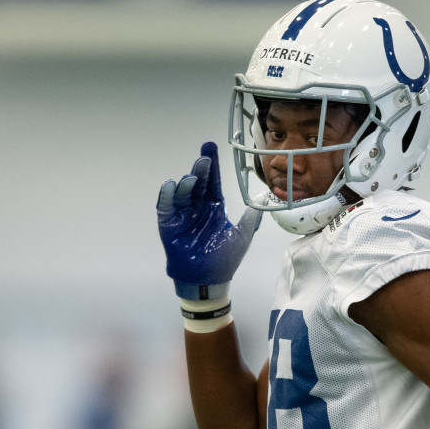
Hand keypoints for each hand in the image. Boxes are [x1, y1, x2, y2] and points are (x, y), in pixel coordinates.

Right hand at [157, 141, 260, 300]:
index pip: (213, 181)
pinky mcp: (168, 224)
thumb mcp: (242, 235)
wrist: (208, 281)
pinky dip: (167, 195)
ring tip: (193, 178)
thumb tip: (263, 196)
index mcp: (214, 207)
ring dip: (187, 183)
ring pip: (182, 192)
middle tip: (204, 157)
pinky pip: (166, 206)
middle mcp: (197, 207)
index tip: (211, 147)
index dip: (213, 165)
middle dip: (201, 169)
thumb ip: (251, 216)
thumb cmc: (224, 260)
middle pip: (198, 183)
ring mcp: (182, 215)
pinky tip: (172, 185)